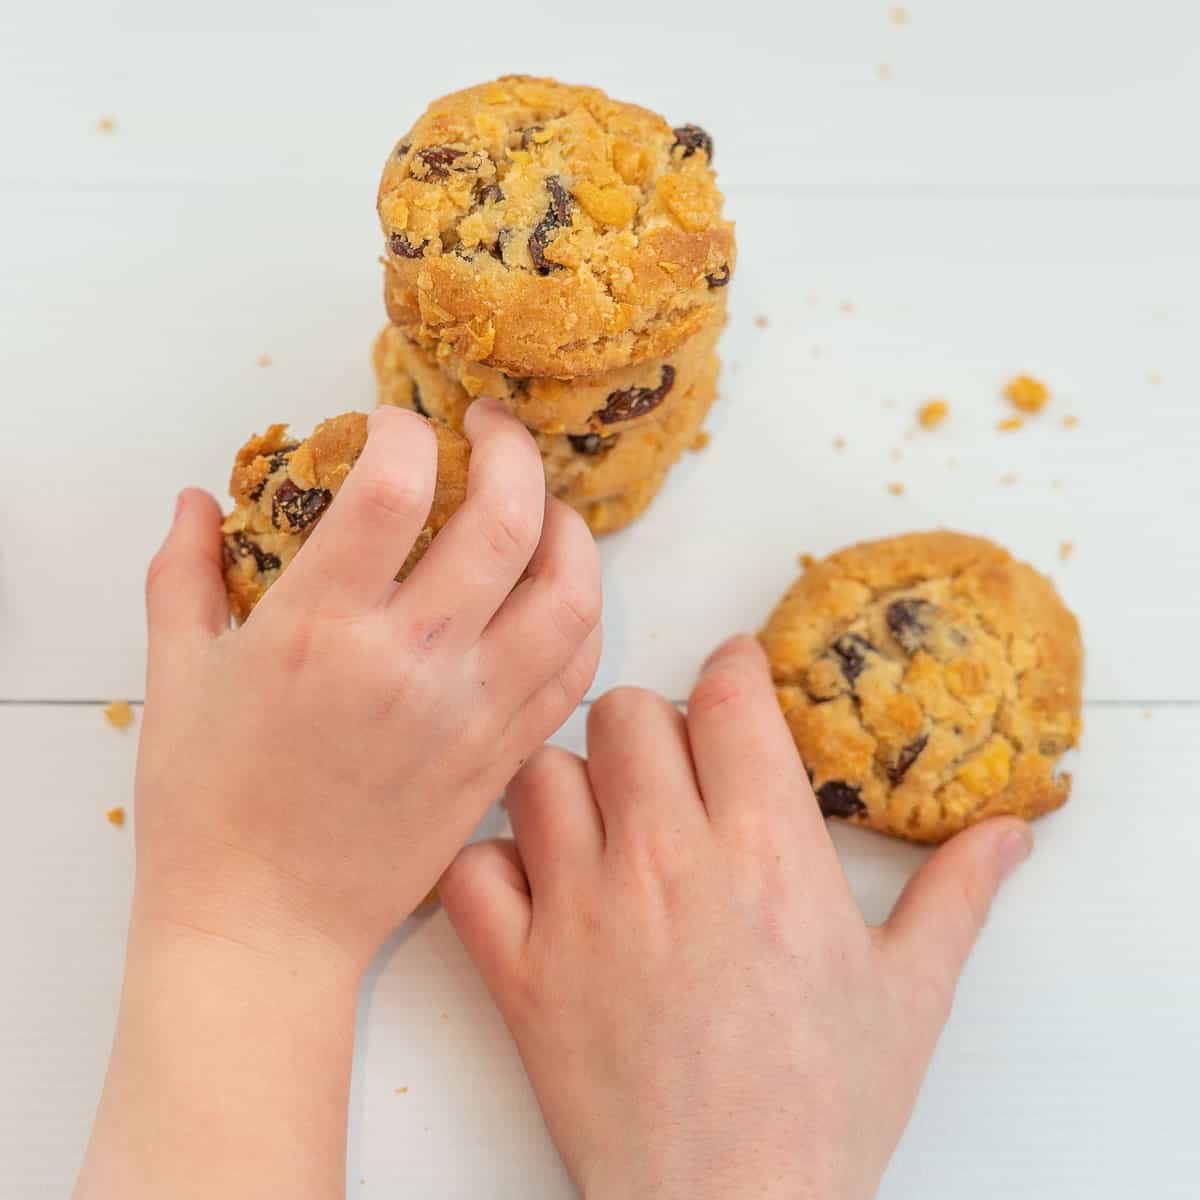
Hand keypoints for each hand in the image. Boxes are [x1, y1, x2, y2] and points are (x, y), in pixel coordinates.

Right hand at [136, 401, 600, 966]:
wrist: (266, 926)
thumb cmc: (210, 810)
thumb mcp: (175, 678)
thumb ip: (185, 575)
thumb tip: (195, 500)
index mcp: (320, 629)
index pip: (392, 488)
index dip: (402, 431)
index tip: (392, 426)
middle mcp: (411, 662)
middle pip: (505, 519)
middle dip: (509, 448)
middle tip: (490, 428)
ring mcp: (472, 711)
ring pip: (570, 591)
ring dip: (567, 526)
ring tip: (541, 504)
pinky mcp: (503, 754)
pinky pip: (577, 665)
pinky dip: (581, 611)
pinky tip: (555, 590)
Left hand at [441, 635, 1031, 1199]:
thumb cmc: (822, 1107)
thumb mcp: (910, 996)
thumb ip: (954, 897)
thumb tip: (1008, 835)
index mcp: (766, 850)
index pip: (727, 695)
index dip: (732, 666)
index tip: (734, 674)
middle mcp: (666, 860)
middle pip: (625, 714)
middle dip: (650, 723)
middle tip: (669, 765)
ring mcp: (582, 912)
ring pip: (540, 775)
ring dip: (568, 785)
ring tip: (599, 823)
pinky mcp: (520, 971)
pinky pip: (471, 871)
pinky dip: (492, 867)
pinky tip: (531, 890)